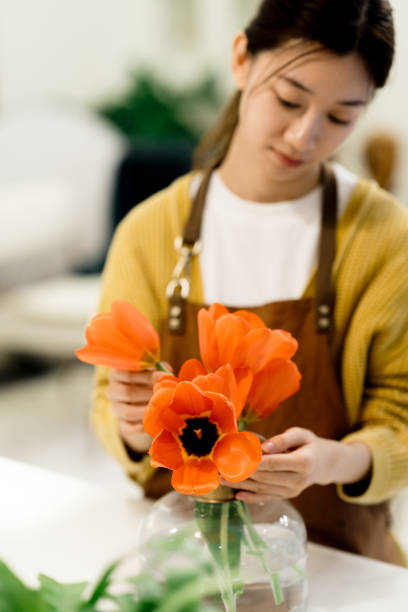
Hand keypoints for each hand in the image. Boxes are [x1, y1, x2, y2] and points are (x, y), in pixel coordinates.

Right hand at [107, 368, 163, 452]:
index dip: (146, 376)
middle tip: (164, 394)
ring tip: (161, 407)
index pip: (127, 374)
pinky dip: (141, 428)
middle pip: (127, 392)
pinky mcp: (122, 424)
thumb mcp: (153, 369)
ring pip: (127, 412)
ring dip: (146, 410)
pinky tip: (153, 423)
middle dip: (148, 394)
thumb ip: (159, 369)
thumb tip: (167, 374)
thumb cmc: (149, 378)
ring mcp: (116, 408)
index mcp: (117, 373)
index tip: (163, 377)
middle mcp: (112, 391)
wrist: (145, 397)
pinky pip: (128, 428)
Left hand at [220, 427, 371, 503]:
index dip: (254, 462)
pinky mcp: (286, 496)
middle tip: (220, 467)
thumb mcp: (301, 434)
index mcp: (303, 463)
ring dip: (240, 484)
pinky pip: (266, 497)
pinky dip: (251, 497)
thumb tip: (264, 446)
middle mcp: (298, 480)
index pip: (274, 463)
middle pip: (265, 477)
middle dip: (241, 472)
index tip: (235, 459)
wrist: (323, 464)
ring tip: (221, 478)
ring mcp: (292, 491)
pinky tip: (237, 494)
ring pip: (262, 488)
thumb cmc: (309, 444)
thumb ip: (283, 439)